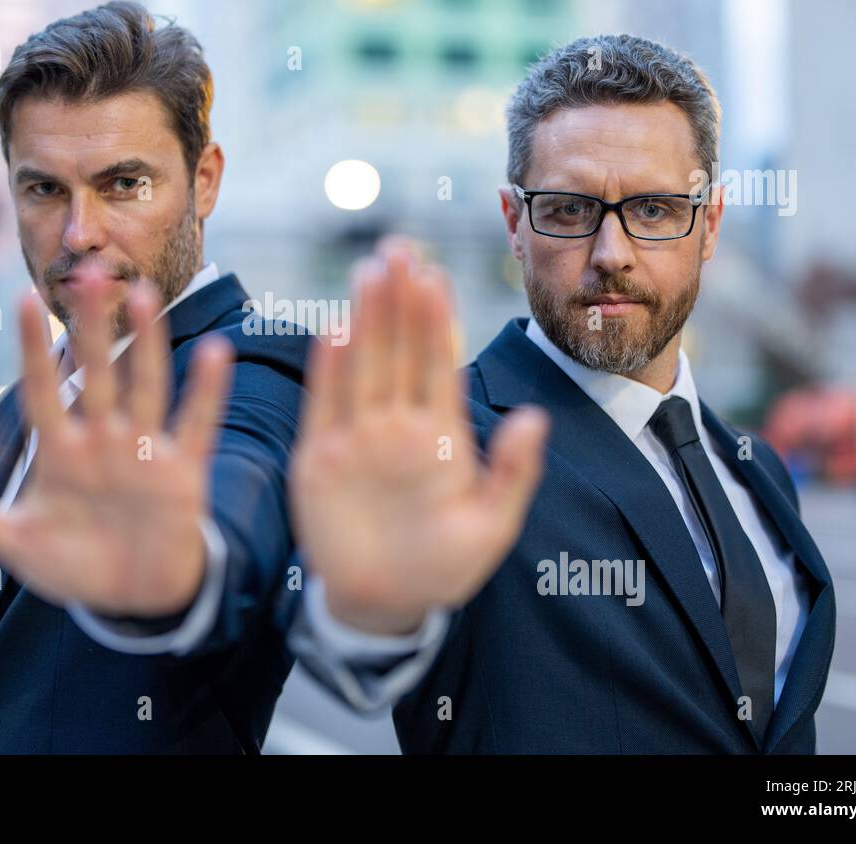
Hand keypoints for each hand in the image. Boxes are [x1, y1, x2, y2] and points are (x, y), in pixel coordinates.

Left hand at [0, 269, 233, 615]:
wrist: (135, 596)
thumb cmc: (74, 563)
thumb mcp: (15, 543)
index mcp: (60, 453)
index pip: (41, 390)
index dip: (32, 348)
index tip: (22, 298)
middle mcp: (103, 440)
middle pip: (97, 374)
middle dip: (92, 328)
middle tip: (89, 273)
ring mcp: (144, 451)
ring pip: (145, 387)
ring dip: (146, 344)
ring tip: (144, 295)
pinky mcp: (183, 470)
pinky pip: (196, 425)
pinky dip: (207, 392)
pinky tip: (216, 351)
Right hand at [290, 245, 547, 634]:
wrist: (384, 605)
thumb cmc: (442, 567)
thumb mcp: (490, 527)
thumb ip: (511, 473)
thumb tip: (535, 418)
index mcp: (440, 433)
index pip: (439, 363)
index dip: (437, 319)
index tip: (437, 275)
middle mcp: (397, 425)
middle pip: (399, 350)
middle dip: (399, 301)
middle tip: (399, 249)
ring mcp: (358, 438)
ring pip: (362, 366)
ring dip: (366, 320)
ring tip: (370, 272)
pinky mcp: (320, 460)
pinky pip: (324, 407)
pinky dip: (328, 372)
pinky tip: (334, 331)